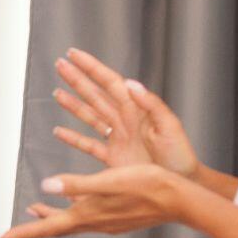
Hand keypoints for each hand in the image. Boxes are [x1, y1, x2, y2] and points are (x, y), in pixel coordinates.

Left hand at [0, 164, 189, 237]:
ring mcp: (105, 222)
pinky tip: (72, 204)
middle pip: (54, 229)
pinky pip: (84, 217)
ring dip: (49, 219)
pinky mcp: (115, 217)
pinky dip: (70, 211)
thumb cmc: (147, 186)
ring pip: (69, 223)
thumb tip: (45, 186)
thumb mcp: (109, 181)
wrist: (179, 199)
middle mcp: (93, 222)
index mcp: (87, 215)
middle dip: (30, 230)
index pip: (47, 227)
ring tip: (31, 213)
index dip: (23, 233)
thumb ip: (77, 184)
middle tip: (8, 235)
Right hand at [52, 48, 199, 178]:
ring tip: (57, 92)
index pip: (109, 82)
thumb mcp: (170, 126)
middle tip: (60, 65)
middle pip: (95, 95)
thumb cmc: (180, 155)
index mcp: (136, 110)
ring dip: (72, 104)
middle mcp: (124, 121)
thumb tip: (132, 84)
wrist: (180, 182)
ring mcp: (117, 138)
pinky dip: (72, 138)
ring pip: (89, 116)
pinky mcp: (112, 158)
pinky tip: (59, 131)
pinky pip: (88, 144)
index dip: (91, 68)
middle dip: (77, 79)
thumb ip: (151, 104)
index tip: (75, 55)